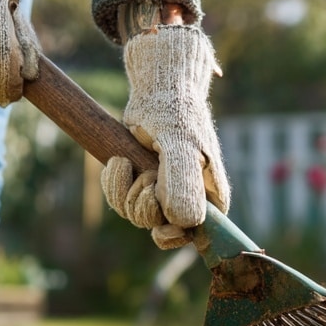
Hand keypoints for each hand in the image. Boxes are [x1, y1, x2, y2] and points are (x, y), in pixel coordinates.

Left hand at [101, 25, 229, 248]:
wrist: (158, 90)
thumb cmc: (175, 113)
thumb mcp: (180, 145)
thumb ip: (183, 181)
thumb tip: (183, 222)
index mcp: (211, 197)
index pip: (195, 236)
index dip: (174, 235)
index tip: (159, 227)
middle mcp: (189, 200)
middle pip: (157, 227)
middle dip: (142, 203)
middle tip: (145, 174)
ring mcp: (164, 193)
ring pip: (135, 215)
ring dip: (123, 190)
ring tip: (125, 162)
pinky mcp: (142, 184)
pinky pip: (121, 201)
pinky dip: (114, 183)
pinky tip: (118, 162)